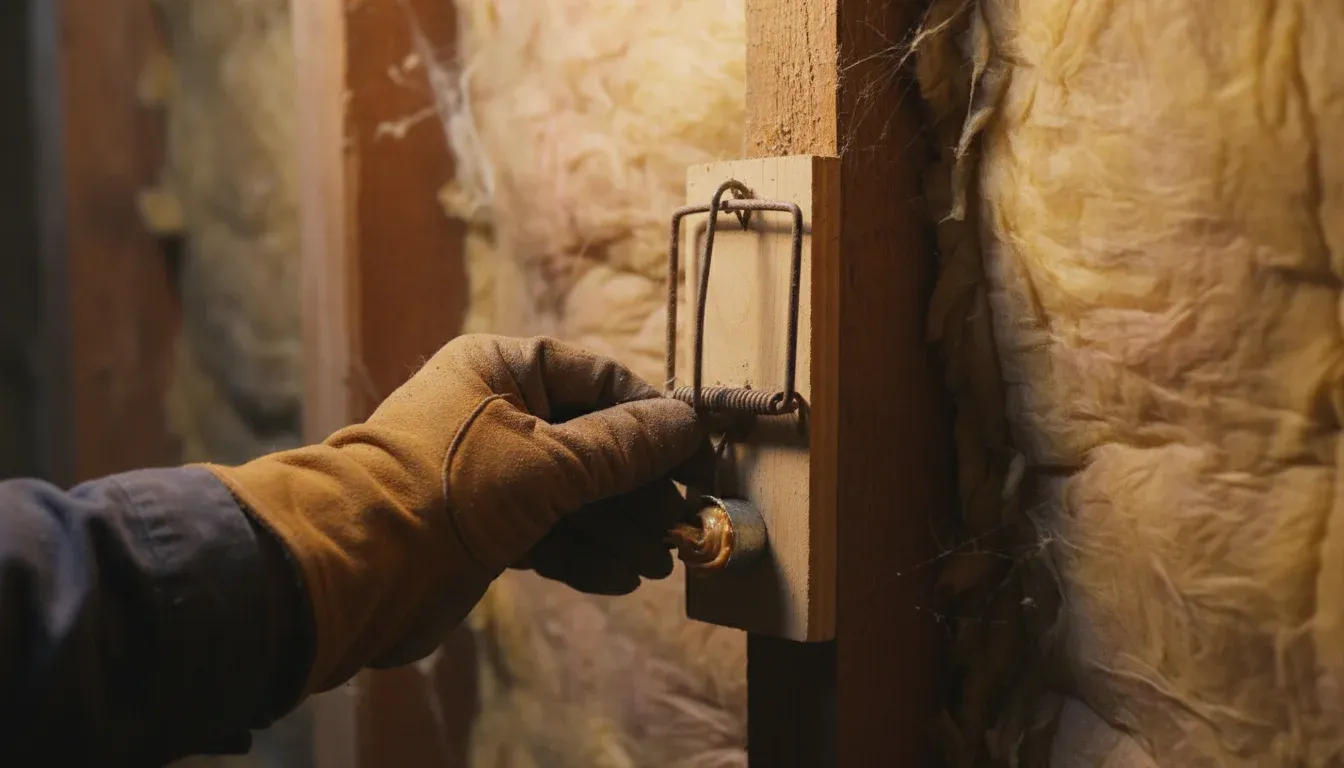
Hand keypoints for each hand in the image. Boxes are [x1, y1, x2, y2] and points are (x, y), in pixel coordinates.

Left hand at [207, 335, 704, 692]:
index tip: (699, 459)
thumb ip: (622, 445)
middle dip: (638, 488)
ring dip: (617, 528)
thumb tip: (686, 421)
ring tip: (659, 562)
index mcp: (500, 368)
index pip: (599, 379)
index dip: (654, 419)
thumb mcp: (548, 463)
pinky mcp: (480, 528)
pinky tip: (620, 578)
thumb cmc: (444, 491)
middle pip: (590, 442)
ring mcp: (487, 473)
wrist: (350, 571)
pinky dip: (583, 553)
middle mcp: (494, 412)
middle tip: (681, 526)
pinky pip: (547, 532)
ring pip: (572, 494)